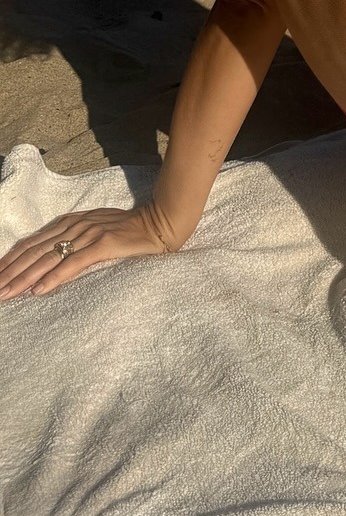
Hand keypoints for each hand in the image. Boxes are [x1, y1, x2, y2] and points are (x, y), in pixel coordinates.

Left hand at [0, 204, 177, 301]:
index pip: (32, 243)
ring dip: (23, 278)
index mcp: (70, 222)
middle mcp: (75, 226)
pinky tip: (38, 290)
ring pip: (48, 258)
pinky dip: (53, 278)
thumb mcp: (95, 232)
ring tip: (6, 293)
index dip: (10, 261)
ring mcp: (88, 234)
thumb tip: (49, 262)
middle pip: (34, 252)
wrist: (160, 222)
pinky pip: (73, 264)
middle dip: (10, 272)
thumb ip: (73, 242)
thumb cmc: (129, 231)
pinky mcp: (103, 245)